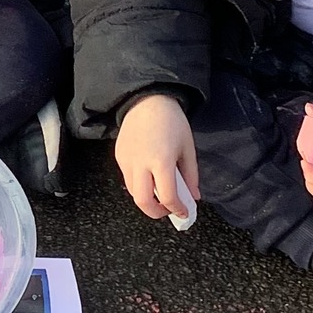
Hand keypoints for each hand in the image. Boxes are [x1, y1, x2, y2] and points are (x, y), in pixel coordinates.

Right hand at [115, 94, 198, 222]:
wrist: (147, 100)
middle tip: (167, 210)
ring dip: (146, 198)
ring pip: (132, 192)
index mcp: (161, 161)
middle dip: (156, 212)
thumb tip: (193, 197)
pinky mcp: (119, 156)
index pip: (168, 197)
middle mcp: (140, 163)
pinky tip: (149, 175)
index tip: (184, 212)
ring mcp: (126, 160)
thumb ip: (191, 175)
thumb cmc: (172, 121)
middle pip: (142, 202)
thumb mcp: (187, 148)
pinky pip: (127, 178)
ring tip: (159, 192)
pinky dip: (139, 184)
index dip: (178, 209)